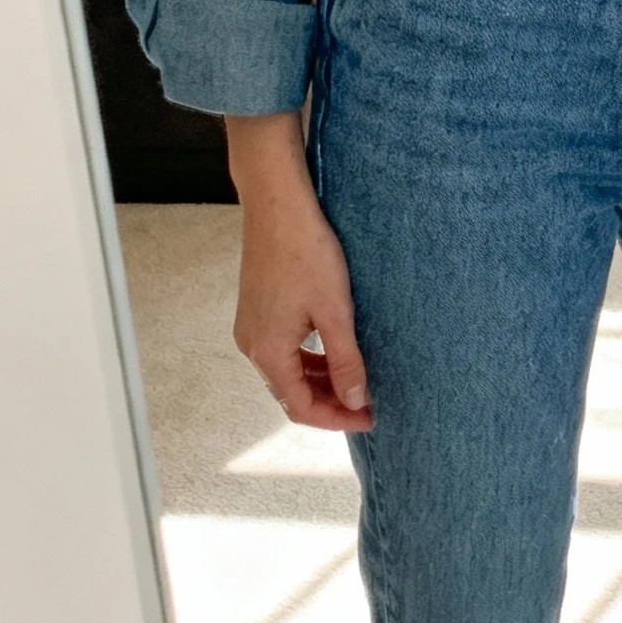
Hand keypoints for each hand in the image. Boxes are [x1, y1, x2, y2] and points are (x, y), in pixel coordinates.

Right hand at [225, 112, 372, 430]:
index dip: (336, 418)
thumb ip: (346, 361)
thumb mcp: (335, 311)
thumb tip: (355, 400)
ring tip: (356, 378)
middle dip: (329, 402)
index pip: (300, 408)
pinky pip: (282, 350)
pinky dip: (308, 359)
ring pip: (287, 372)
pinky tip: (334, 351)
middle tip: (367, 402)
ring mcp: (251, 327)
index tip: (369, 417)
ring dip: (320, 381)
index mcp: (267, 351)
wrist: (277, 204)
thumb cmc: (305, 251)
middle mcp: (252, 345)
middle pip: (290, 393)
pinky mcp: (257, 310)